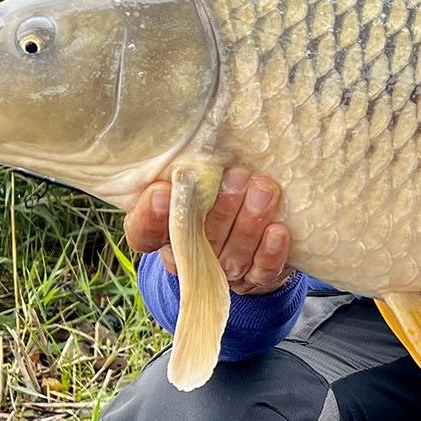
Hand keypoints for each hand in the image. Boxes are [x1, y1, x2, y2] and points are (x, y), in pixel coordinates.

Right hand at [124, 168, 294, 296]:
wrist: (251, 232)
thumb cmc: (215, 196)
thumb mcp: (195, 181)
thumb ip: (187, 170)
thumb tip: (191, 141)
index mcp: (164, 233)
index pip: (143, 233)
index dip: (149, 217)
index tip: (161, 190)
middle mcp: (190, 258)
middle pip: (199, 241)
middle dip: (221, 208)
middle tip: (237, 175)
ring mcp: (223, 272)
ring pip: (233, 254)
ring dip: (250, 222)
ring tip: (264, 190)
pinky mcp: (255, 278)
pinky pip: (261, 271)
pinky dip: (270, 252)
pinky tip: (278, 230)